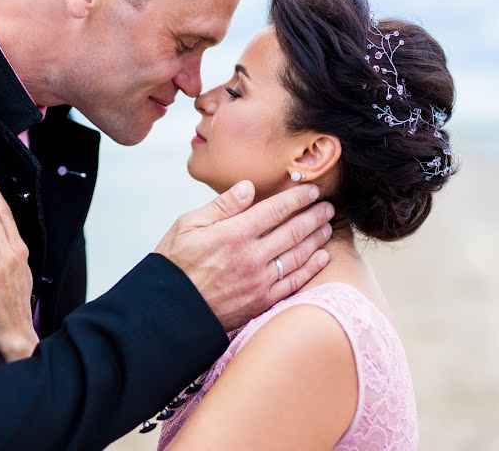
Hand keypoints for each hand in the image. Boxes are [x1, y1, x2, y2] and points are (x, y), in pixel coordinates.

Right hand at [155, 181, 333, 331]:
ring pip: (298, 254)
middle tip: (328, 206)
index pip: (276, 209)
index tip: (312, 191)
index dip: (298, 198)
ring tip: (328, 226)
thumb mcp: (188, 225)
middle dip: (314, 215)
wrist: (169, 311)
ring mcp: (259, 280)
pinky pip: (294, 282)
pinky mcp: (262, 301)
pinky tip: (321, 257)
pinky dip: (311, 268)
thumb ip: (222, 206)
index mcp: (234, 233)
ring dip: (317, 238)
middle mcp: (252, 256)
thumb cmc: (175, 264)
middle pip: (294, 230)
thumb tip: (249, 187)